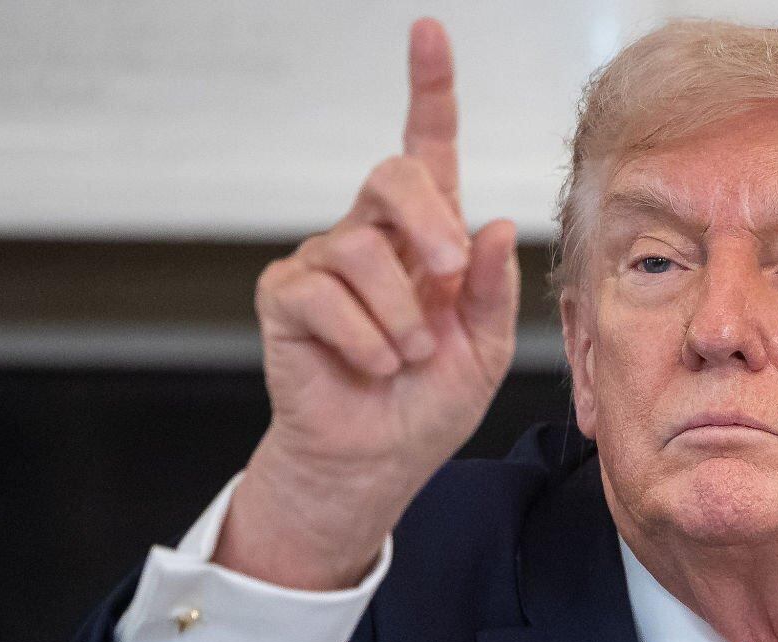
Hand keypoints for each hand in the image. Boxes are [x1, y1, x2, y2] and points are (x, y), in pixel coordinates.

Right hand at [217, 17, 520, 589]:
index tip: (428, 32)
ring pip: (363, 250)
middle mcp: (374, 236)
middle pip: (392, 174)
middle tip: (446, 278)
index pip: (428, 147)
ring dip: (402, 317)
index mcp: (429, 237)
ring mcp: (324, 262)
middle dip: (427, 221)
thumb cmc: (428, 403)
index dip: (429, 88)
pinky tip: (372, 365)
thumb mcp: (484, 351)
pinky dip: (364, 341)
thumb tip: (491, 226)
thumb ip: (491, 290)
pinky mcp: (286, 296)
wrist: (377, 462)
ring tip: (406, 358)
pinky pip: (325, 295)